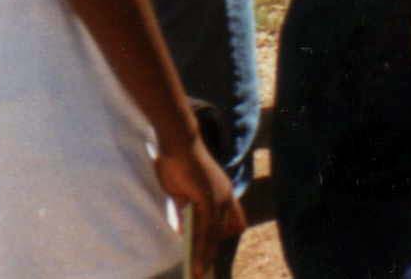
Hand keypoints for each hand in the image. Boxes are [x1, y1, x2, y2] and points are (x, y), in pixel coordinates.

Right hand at [153, 137, 243, 275]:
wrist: (179, 145)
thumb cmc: (179, 164)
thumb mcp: (183, 193)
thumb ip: (187, 210)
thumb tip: (185, 229)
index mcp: (222, 193)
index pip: (231, 221)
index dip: (221, 237)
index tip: (211, 255)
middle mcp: (226, 197)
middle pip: (224, 233)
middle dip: (212, 253)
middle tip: (202, 273)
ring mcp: (220, 198)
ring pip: (214, 235)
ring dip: (205, 256)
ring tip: (197, 274)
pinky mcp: (210, 199)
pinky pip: (206, 230)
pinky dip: (200, 247)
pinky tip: (195, 260)